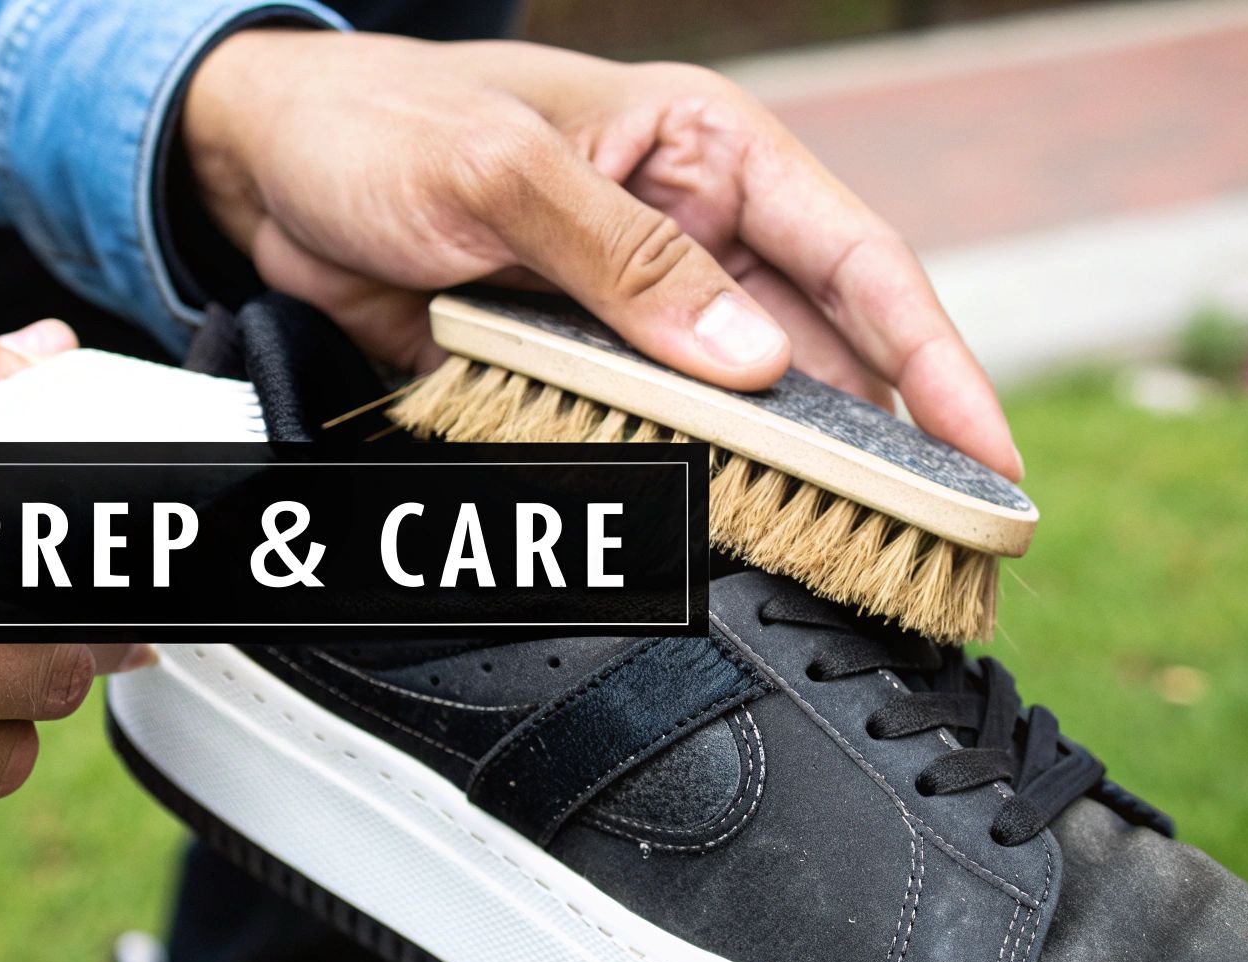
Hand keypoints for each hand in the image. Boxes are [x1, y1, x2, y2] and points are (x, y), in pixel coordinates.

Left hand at [184, 32, 1020, 478]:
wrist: (258, 169)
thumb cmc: (377, 123)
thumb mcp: (500, 175)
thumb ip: (626, 266)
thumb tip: (756, 362)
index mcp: (701, 150)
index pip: (854, 256)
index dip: (933, 357)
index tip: (989, 454)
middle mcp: (685, 231)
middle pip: (814, 350)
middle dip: (872, 441)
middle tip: (931, 540)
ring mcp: (628, 309)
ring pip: (734, 408)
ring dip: (774, 475)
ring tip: (832, 553)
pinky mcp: (569, 365)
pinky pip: (644, 435)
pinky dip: (674, 483)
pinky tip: (705, 530)